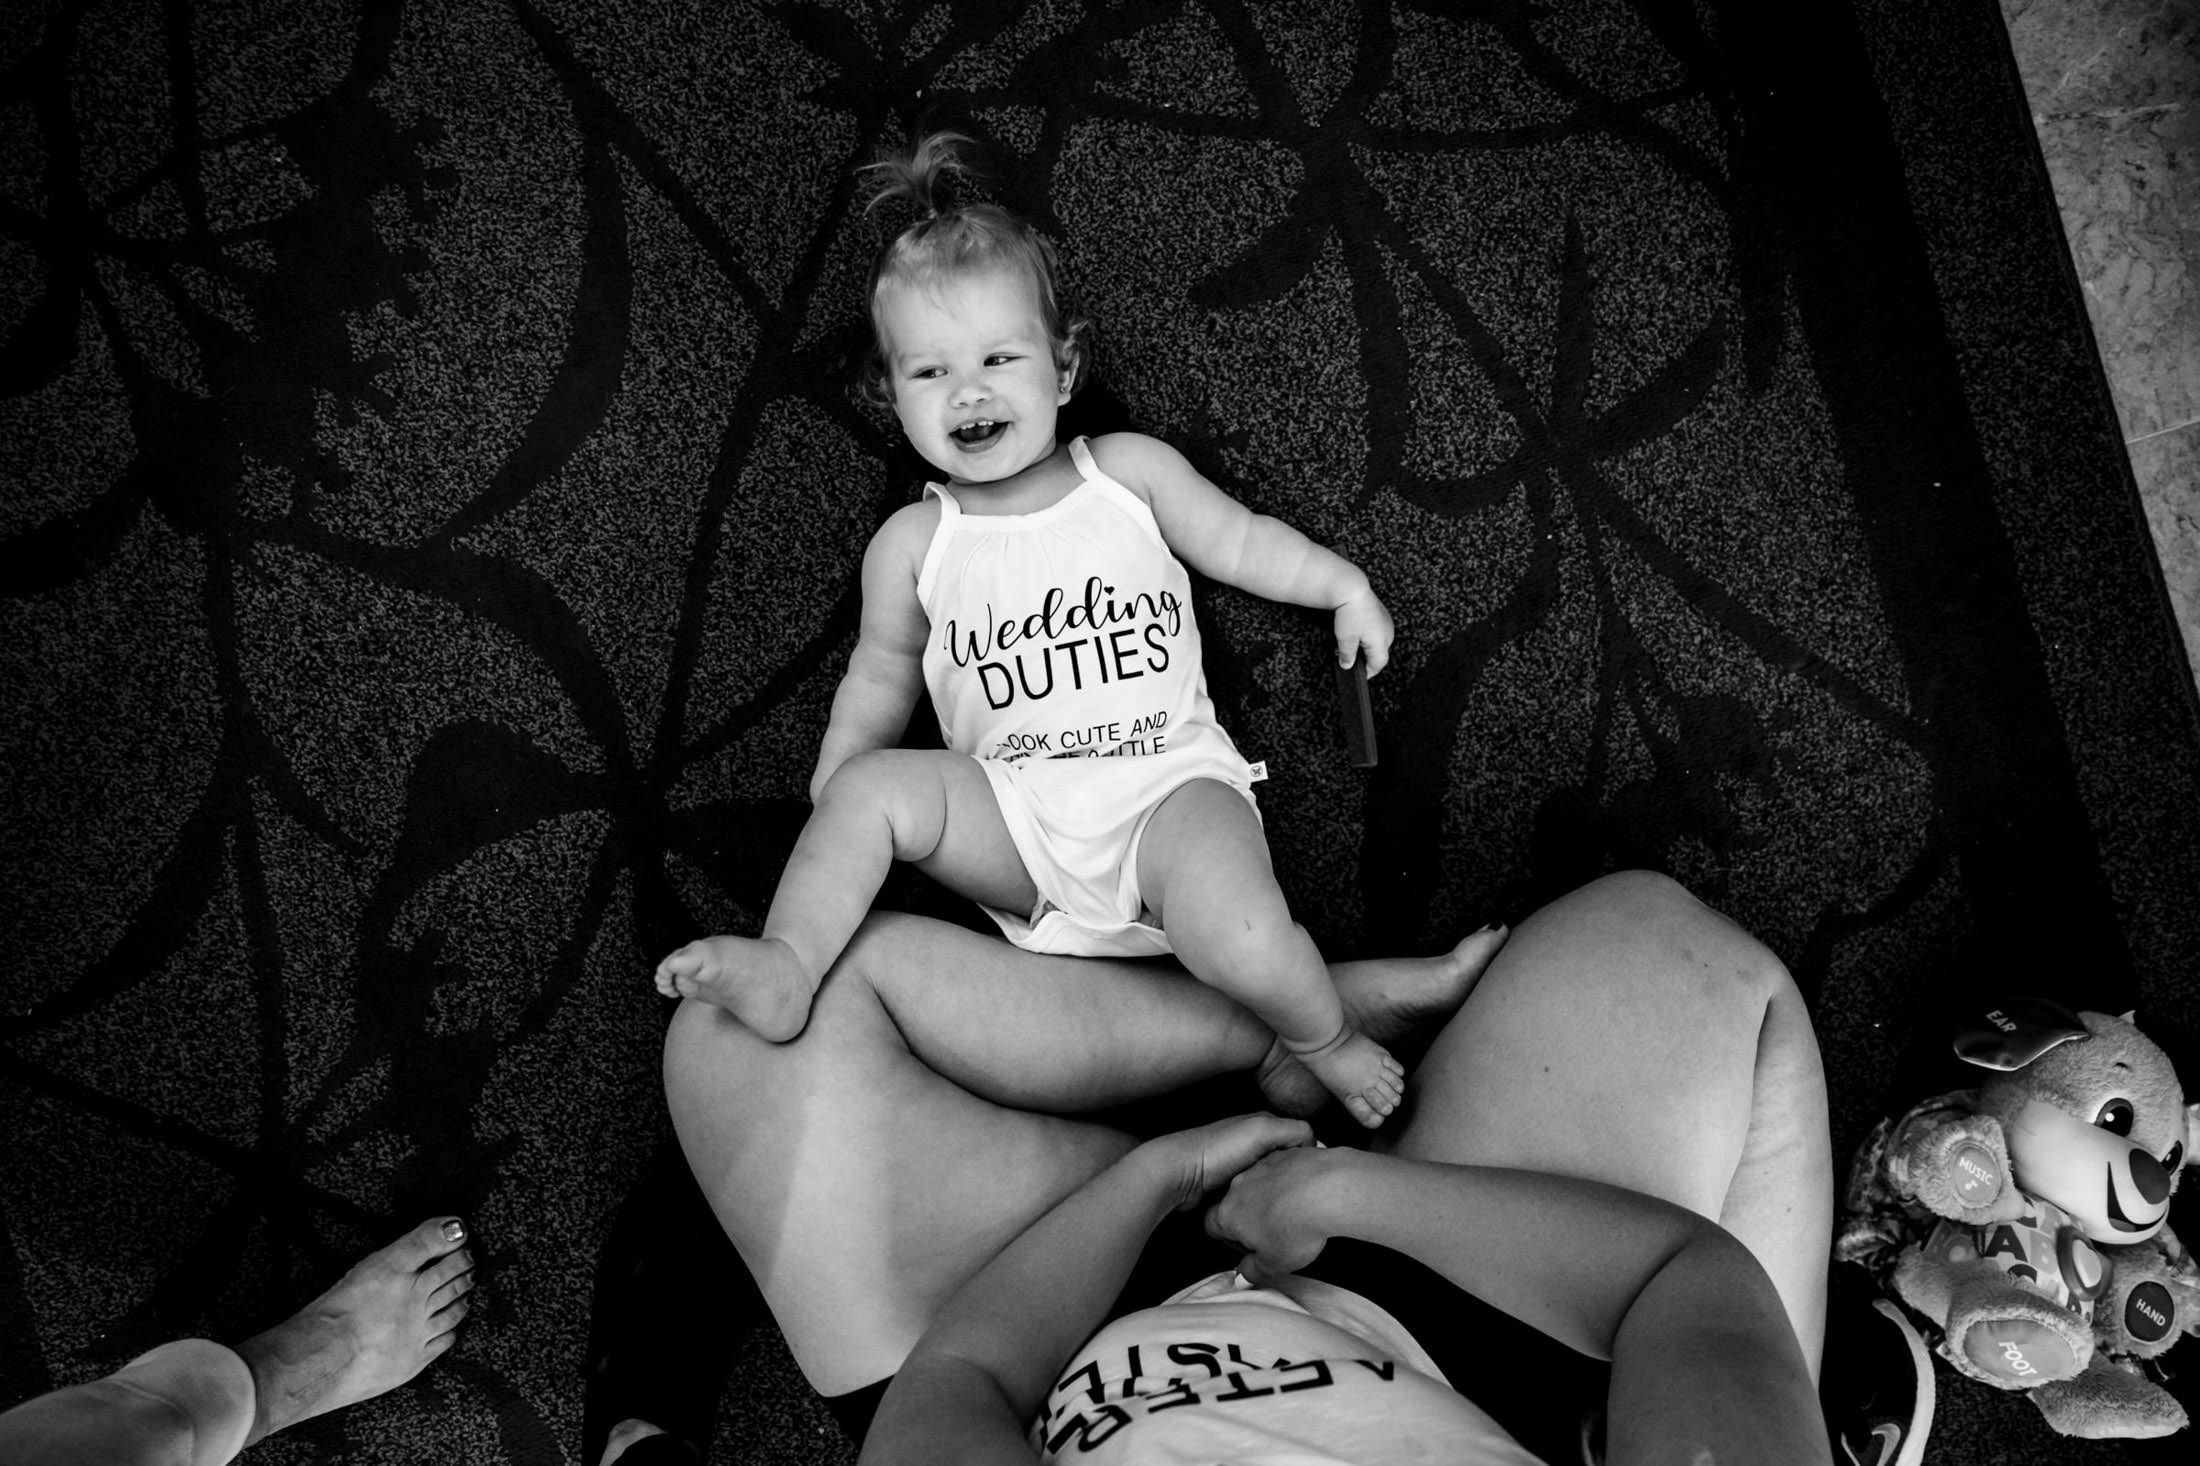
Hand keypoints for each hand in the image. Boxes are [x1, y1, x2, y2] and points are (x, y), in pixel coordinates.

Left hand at [1139, 1113, 1314, 1212]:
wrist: (1178, 1172)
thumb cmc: (1217, 1150)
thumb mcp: (1262, 1130)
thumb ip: (1294, 1130)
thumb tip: (1315, 1145)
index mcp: (1263, 1125)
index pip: (1299, 1140)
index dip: (1307, 1157)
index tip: (1312, 1175)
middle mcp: (1252, 1143)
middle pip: (1285, 1163)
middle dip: (1291, 1177)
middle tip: (1295, 1193)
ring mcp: (1240, 1166)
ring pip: (1271, 1181)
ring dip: (1275, 1192)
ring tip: (1278, 1204)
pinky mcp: (1229, 1188)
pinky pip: (1255, 1195)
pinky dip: (1259, 1202)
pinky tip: (1261, 1211)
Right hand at [1203, 1143, 1349, 1283]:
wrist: (1326, 1190)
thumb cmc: (1297, 1225)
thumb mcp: (1273, 1264)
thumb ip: (1253, 1271)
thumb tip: (1245, 1275)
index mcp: (1228, 1214)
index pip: (1213, 1226)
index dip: (1230, 1240)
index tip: (1249, 1249)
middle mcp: (1240, 1186)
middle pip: (1236, 1204)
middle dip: (1251, 1219)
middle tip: (1273, 1236)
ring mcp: (1262, 1167)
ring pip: (1260, 1184)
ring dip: (1271, 1198)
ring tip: (1295, 1215)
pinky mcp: (1285, 1155)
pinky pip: (1282, 1170)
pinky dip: (1290, 1182)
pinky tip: (1307, 1196)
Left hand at [1333, 590, 1393, 676]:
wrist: (1351, 589)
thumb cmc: (1350, 612)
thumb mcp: (1345, 640)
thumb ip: (1347, 656)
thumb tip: (1348, 665)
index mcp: (1382, 642)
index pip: (1378, 665)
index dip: (1368, 672)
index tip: (1359, 675)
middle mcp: (1388, 633)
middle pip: (1379, 653)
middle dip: (1366, 658)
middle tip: (1352, 659)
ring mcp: (1386, 622)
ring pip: (1378, 641)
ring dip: (1368, 646)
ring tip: (1352, 643)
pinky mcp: (1382, 613)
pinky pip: (1377, 630)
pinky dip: (1369, 634)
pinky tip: (1357, 630)